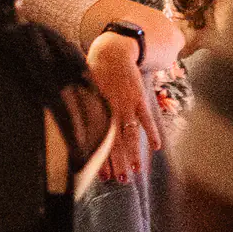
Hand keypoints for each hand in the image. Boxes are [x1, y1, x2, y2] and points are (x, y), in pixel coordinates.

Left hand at [87, 31, 161, 182]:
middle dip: (119, 163)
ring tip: (137, 171)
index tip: (104, 176)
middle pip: (116, 142)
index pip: (100, 141)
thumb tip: (76, 128)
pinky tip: (156, 148)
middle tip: (121, 180)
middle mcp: (113, 111)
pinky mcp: (139, 98)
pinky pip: (146, 118)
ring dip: (134, 154)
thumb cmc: (95, 71)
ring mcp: (128, 105)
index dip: (102, 159)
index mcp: (98, 111)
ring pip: (131, 134)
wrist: (113, 50)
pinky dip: (152, 133)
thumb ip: (84, 110)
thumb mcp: (84, 91)